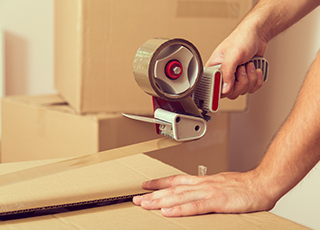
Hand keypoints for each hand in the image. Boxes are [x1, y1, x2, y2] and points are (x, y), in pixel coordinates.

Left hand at [133, 171, 275, 216]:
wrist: (261, 184)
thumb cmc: (243, 185)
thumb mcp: (219, 184)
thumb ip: (206, 189)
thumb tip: (194, 194)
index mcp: (202, 181)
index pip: (175, 180)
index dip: (159, 183)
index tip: (146, 185)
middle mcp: (201, 184)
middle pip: (172, 189)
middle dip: (153, 195)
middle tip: (137, 199)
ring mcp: (208, 192)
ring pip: (179, 197)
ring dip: (160, 201)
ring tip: (144, 205)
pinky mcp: (217, 202)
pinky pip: (195, 207)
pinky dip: (180, 210)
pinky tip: (168, 212)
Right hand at [206, 23, 267, 98]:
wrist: (258, 35)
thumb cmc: (242, 39)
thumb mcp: (233, 54)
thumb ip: (227, 72)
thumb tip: (224, 89)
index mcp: (213, 69)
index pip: (214, 88)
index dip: (224, 88)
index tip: (232, 81)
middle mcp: (223, 75)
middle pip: (230, 93)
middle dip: (242, 81)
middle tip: (242, 68)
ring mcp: (234, 79)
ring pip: (242, 91)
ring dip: (250, 78)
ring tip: (249, 65)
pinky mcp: (245, 79)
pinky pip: (251, 89)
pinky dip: (257, 80)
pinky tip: (255, 69)